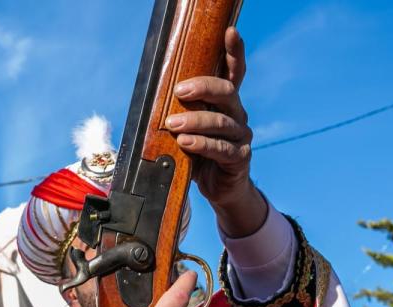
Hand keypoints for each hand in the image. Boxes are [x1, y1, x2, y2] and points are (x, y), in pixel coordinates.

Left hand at [164, 27, 266, 237]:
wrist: (219, 189)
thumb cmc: (199, 154)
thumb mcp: (187, 130)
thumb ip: (179, 112)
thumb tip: (151, 98)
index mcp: (225, 103)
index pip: (233, 72)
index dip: (234, 52)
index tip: (230, 32)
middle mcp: (237, 114)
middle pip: (227, 91)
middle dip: (203, 87)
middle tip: (179, 91)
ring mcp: (241, 136)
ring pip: (221, 121)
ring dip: (195, 121)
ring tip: (173, 125)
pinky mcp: (240, 158)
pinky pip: (221, 149)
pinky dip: (202, 145)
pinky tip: (186, 143)